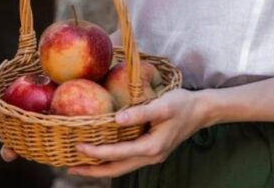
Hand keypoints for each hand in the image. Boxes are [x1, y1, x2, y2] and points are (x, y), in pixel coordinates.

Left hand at [67, 88, 208, 178]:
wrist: (202, 109)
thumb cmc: (182, 104)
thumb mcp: (162, 105)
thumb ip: (140, 113)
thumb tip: (116, 120)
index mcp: (152, 147)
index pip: (117, 154)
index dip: (96, 152)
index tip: (78, 147)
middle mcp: (151, 156)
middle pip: (117, 169)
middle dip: (93, 170)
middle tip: (71, 168)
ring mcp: (153, 155)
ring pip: (122, 167)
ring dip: (102, 166)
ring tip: (82, 163)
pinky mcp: (154, 150)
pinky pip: (128, 159)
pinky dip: (113, 159)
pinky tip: (105, 152)